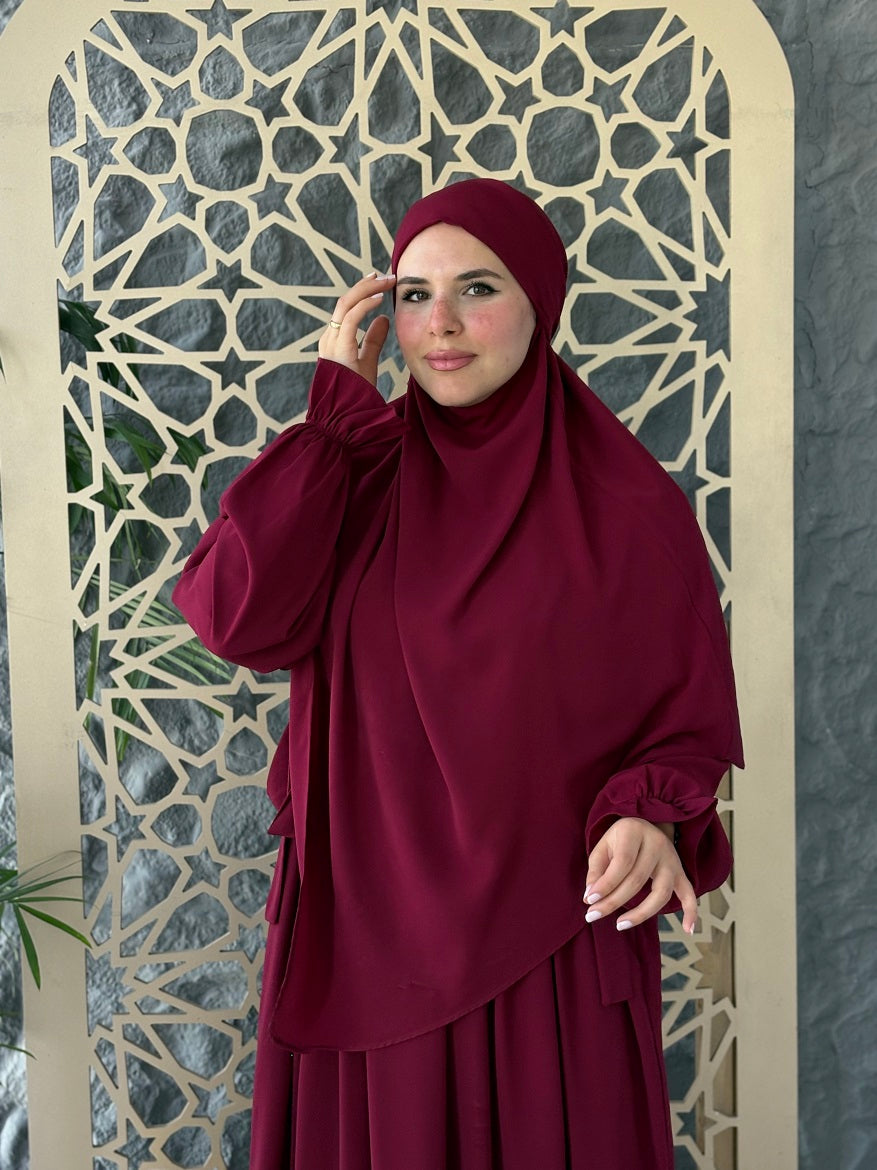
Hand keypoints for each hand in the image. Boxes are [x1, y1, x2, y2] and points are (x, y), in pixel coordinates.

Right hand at [318, 272, 396, 385]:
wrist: (345, 415)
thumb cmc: (355, 393)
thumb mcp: (367, 361)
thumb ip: (373, 340)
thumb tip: (382, 319)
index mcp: (335, 340)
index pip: (347, 308)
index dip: (363, 292)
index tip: (379, 282)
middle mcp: (330, 337)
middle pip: (345, 301)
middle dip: (366, 285)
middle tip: (386, 275)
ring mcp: (332, 342)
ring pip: (346, 304)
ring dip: (368, 289)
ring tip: (387, 282)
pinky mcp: (338, 349)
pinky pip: (350, 319)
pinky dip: (364, 305)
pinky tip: (379, 298)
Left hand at [583, 817, 696, 933]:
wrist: (647, 824)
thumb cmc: (620, 839)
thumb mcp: (603, 846)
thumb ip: (596, 870)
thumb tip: (590, 898)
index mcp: (634, 831)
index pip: (622, 863)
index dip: (605, 884)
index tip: (589, 901)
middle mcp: (657, 844)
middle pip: (637, 880)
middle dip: (614, 901)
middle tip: (593, 915)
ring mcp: (672, 860)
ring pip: (661, 893)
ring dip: (641, 913)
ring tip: (620, 925)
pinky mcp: (681, 873)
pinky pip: (690, 894)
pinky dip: (691, 912)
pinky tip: (688, 929)